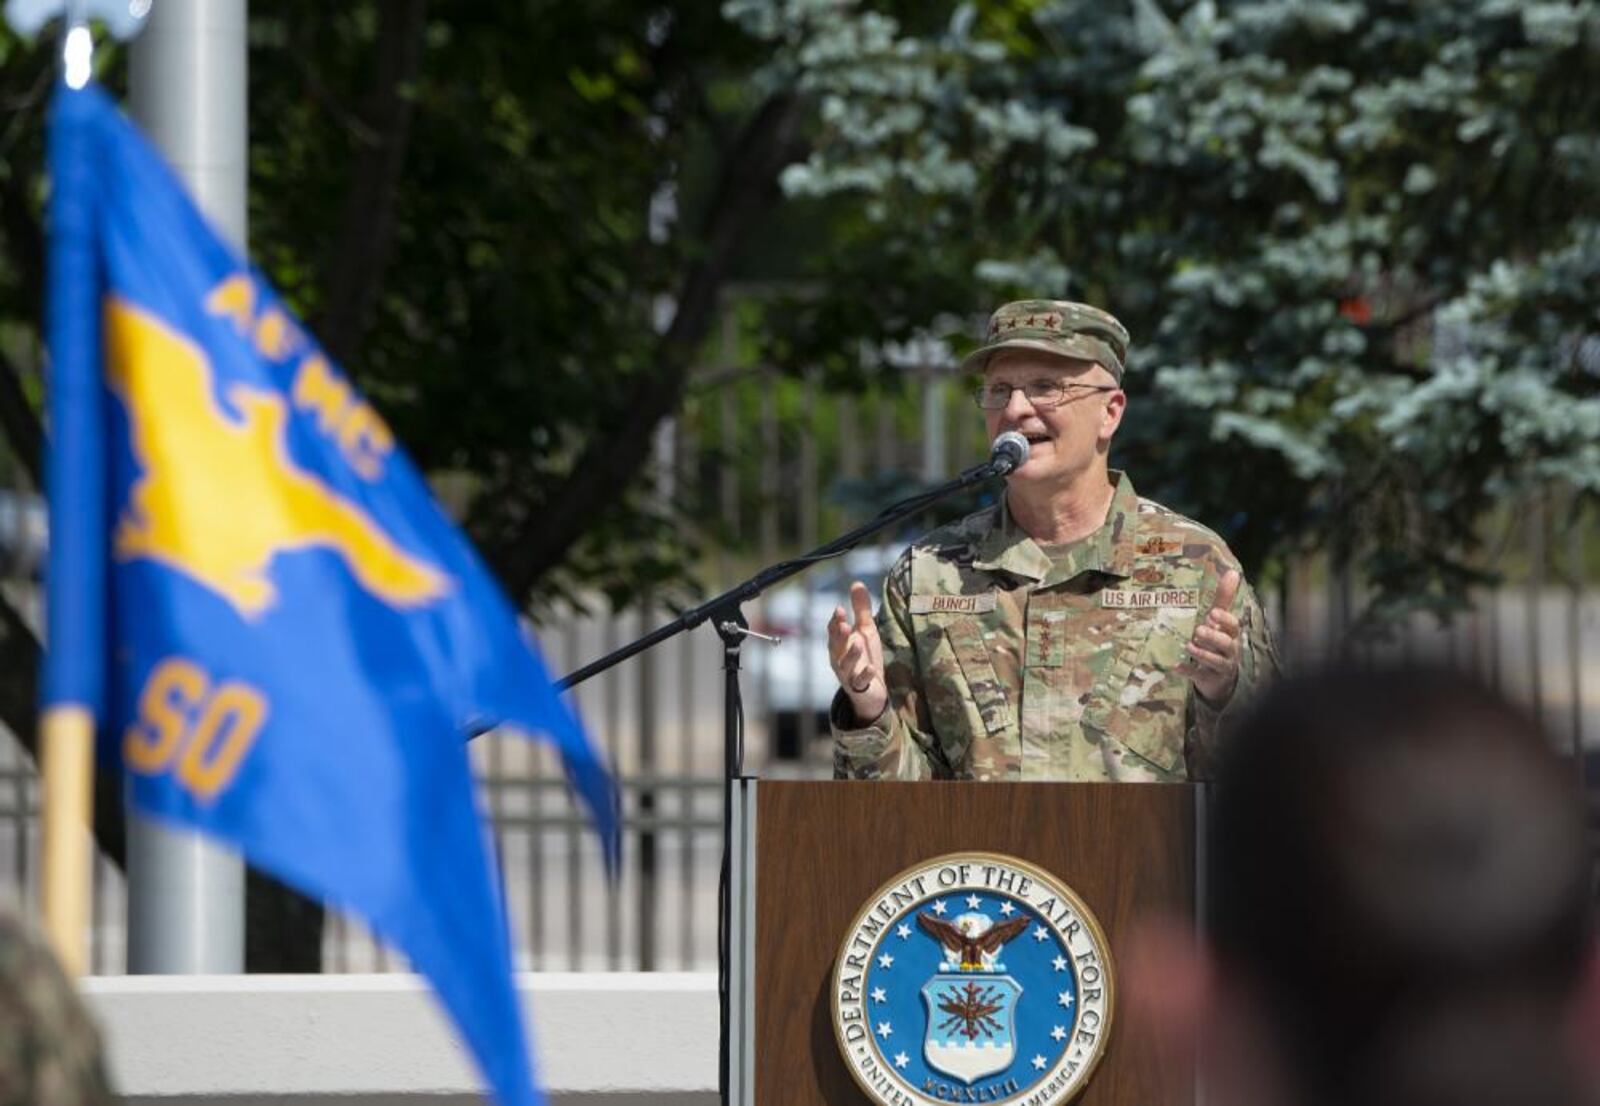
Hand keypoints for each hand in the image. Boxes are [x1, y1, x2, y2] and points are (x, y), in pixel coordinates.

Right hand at [827, 581, 887, 721]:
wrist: (870, 691)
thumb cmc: (865, 657)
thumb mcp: (865, 631)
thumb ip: (861, 609)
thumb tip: (856, 583)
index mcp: (839, 645)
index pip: (833, 632)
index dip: (835, 622)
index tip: (840, 609)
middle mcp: (839, 659)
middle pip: (835, 647)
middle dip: (839, 636)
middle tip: (844, 624)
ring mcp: (848, 675)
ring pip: (845, 665)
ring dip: (851, 655)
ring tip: (859, 643)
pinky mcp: (859, 688)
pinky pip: (860, 682)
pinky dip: (864, 676)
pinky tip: (870, 668)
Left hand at [1178, 569, 1240, 703]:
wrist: (1219, 675)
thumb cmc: (1218, 640)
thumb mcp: (1219, 620)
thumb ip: (1224, 597)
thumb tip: (1232, 571)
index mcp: (1232, 634)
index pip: (1233, 626)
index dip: (1225, 621)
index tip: (1213, 613)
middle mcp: (1230, 651)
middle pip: (1227, 644)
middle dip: (1214, 637)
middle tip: (1199, 630)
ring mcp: (1220, 666)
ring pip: (1216, 661)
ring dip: (1202, 653)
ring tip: (1188, 646)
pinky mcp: (1209, 679)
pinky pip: (1199, 676)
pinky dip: (1188, 671)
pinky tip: (1175, 667)